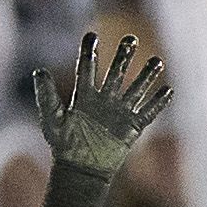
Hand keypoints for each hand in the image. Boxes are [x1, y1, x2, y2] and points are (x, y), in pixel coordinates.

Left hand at [32, 30, 172, 185]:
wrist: (81, 170)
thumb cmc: (64, 146)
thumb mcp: (52, 119)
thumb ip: (46, 96)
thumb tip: (39, 71)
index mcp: (84, 95)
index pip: (87, 67)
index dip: (89, 51)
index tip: (91, 35)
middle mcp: (104, 100)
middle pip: (116, 73)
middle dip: (124, 56)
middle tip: (130, 39)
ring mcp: (119, 113)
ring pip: (136, 90)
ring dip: (146, 76)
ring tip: (157, 61)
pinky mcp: (131, 128)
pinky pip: (147, 113)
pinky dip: (157, 103)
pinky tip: (168, 91)